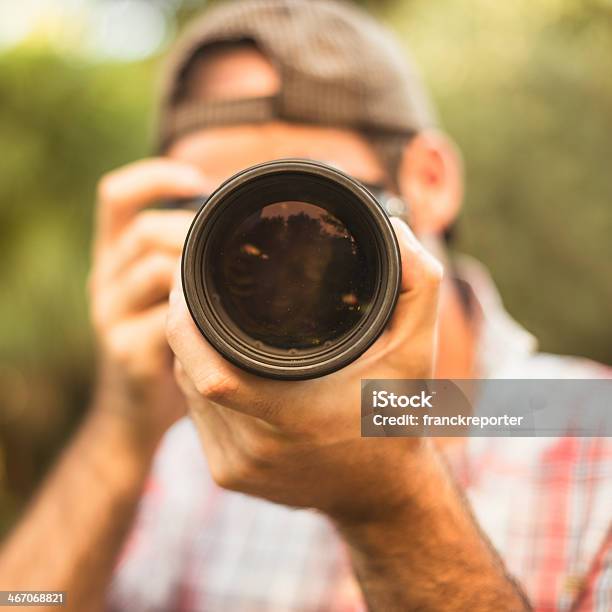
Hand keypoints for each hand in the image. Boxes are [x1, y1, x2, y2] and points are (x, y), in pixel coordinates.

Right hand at [89, 158, 210, 450]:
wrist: (135, 412)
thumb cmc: (164, 343)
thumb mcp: (166, 295)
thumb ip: (185, 262)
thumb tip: (241, 228)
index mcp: (114, 258)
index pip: (116, 197)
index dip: (153, 177)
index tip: (198, 179)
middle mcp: (105, 280)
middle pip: (142, 231)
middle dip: (192, 233)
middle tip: (234, 248)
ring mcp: (109, 316)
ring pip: (154, 270)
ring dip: (197, 273)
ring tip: (231, 287)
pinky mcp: (124, 353)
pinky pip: (164, 323)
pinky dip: (195, 319)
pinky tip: (216, 328)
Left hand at [166, 218, 443, 520]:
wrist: (382, 493)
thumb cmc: (396, 419)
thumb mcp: (419, 350)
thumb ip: (417, 285)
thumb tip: (394, 227)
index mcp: (291, 418)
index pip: (208, 371)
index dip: (184, 322)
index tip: (189, 280)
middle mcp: (252, 450)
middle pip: (190, 372)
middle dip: (187, 324)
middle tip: (200, 286)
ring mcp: (233, 467)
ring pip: (188, 392)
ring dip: (194, 352)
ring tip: (214, 319)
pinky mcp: (226, 475)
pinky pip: (196, 415)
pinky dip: (201, 380)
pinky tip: (222, 361)